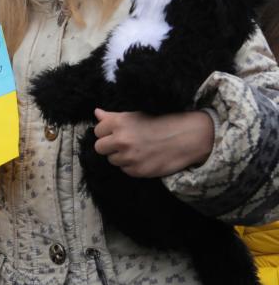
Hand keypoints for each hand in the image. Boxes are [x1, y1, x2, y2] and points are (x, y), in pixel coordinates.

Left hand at [93, 109, 213, 177]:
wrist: (188, 137)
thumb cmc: (163, 121)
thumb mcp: (137, 114)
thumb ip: (113, 117)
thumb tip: (96, 113)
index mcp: (119, 123)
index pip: (97, 131)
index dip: (106, 132)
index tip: (116, 132)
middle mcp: (121, 140)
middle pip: (99, 148)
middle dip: (109, 146)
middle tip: (123, 143)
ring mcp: (129, 157)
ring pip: (112, 160)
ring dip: (120, 156)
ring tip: (137, 149)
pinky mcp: (138, 171)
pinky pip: (125, 170)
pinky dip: (131, 166)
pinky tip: (144, 157)